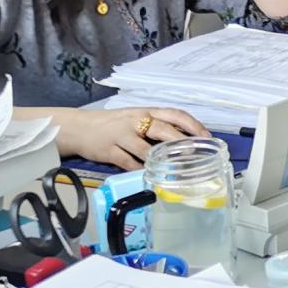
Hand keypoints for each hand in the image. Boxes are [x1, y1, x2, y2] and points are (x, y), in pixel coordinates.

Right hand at [42, 103, 206, 169]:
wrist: (79, 128)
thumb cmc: (113, 124)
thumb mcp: (136, 118)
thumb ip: (157, 126)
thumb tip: (184, 139)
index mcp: (146, 111)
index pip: (175, 114)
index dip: (193, 125)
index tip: (207, 137)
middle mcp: (136, 121)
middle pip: (163, 130)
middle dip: (181, 143)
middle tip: (195, 154)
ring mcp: (122, 136)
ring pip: (146, 149)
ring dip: (162, 160)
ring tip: (176, 170)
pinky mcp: (109, 151)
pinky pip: (128, 163)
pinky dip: (140, 170)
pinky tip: (150, 176)